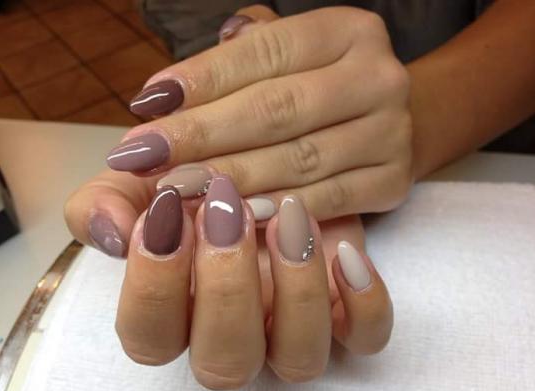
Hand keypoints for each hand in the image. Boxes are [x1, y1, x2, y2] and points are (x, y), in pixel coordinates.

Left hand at [106, 5, 412, 220]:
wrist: (392, 123)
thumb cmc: (319, 88)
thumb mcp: (288, 57)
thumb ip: (236, 62)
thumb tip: (165, 97)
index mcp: (347, 31)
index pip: (265, 51)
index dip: (202, 78)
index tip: (146, 104)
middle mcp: (378, 77)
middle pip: (277, 109)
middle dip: (202, 134)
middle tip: (142, 156)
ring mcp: (391, 132)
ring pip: (298, 159)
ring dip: (228, 177)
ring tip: (172, 188)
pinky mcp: (392, 182)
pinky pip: (325, 200)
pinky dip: (275, 210)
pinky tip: (230, 216)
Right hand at [115, 175, 391, 388]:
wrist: (265, 160)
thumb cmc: (199, 183)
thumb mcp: (144, 180)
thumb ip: (107, 202)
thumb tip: (111, 229)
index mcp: (176, 314)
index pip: (150, 338)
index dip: (153, 285)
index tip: (166, 211)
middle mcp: (235, 333)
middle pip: (225, 361)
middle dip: (225, 288)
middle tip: (229, 212)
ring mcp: (292, 327)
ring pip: (298, 357)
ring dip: (296, 291)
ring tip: (290, 216)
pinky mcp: (345, 311)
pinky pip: (366, 336)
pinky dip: (366, 304)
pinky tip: (345, 251)